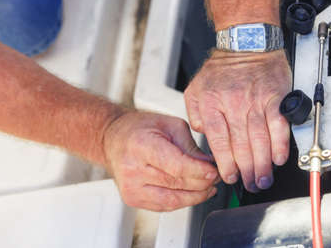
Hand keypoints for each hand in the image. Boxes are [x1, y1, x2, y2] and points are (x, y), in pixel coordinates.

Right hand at [104, 111, 218, 210]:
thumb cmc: (140, 128)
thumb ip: (190, 146)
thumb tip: (209, 165)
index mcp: (141, 145)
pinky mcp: (132, 199)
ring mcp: (130, 187)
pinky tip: (193, 193)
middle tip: (216, 175)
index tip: (214, 171)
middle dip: (203, 182)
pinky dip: (182, 201)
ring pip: (173, 201)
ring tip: (208, 186)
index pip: (177, 166)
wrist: (114, 138)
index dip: (200, 172)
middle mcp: (132, 168)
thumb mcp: (170, 125)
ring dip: (196, 196)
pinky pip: (164, 206)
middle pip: (177, 184)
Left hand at [184, 49, 290, 191]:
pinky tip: (279, 158)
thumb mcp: (196, 88)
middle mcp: (233, 104)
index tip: (229, 176)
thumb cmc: (221, 67)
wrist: (246, 43)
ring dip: (262, 164)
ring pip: (259, 140)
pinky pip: (278, 126)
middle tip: (249, 184)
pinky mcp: (274, 97)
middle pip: (240, 146)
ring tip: (262, 179)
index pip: (219, 142)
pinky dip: (280, 144)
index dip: (225, 164)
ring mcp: (255, 101)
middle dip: (245, 171)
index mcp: (212, 103)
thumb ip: (194, 113)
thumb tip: (202, 133)